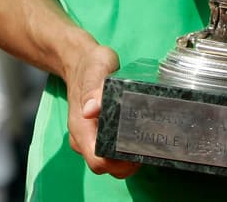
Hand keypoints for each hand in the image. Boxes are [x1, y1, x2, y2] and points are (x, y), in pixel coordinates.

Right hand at [65, 43, 138, 178]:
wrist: (79, 59)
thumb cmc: (89, 63)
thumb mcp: (96, 68)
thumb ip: (94, 87)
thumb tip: (91, 110)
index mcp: (81, 127)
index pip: (98, 161)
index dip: (118, 164)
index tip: (137, 152)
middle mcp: (82, 137)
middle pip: (105, 166)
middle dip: (127, 164)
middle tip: (146, 147)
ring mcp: (87, 137)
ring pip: (108, 161)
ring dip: (126, 159)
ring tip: (144, 142)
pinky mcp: (95, 133)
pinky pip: (109, 150)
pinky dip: (123, 150)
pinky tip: (136, 138)